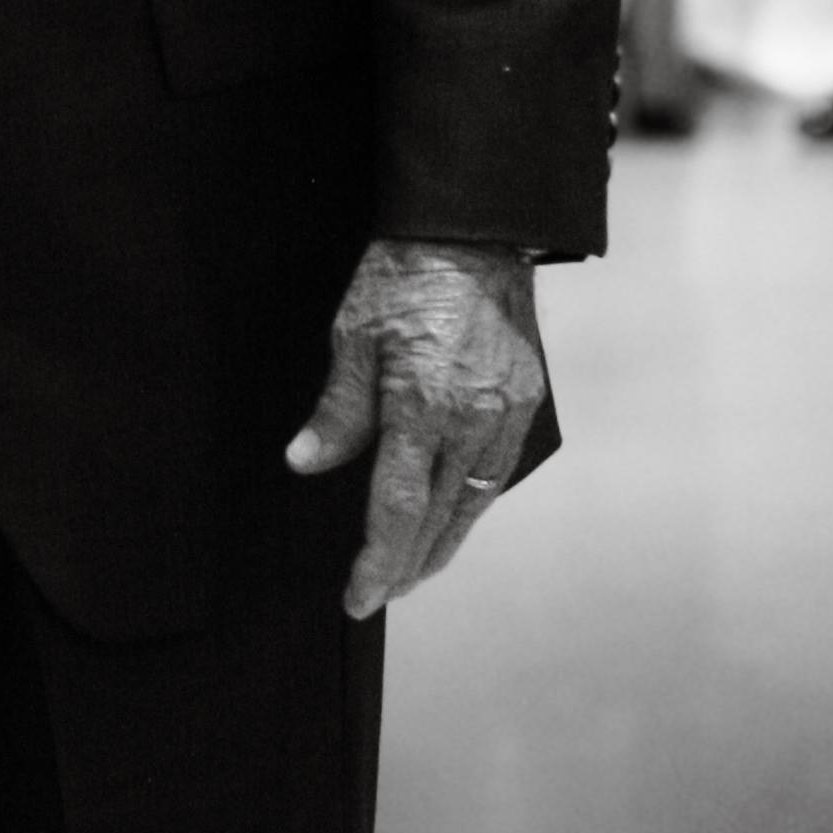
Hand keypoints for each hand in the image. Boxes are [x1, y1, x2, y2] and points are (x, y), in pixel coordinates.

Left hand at [285, 239, 545, 621]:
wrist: (473, 235)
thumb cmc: (405, 278)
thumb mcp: (352, 337)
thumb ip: (336, 410)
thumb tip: (306, 463)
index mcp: (422, 405)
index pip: (397, 509)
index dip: (377, 561)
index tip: (358, 596)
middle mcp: (473, 419)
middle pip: (439, 518)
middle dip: (407, 565)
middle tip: (379, 593)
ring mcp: (506, 413)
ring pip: (474, 503)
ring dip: (442, 544)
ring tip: (413, 570)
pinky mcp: (526, 402)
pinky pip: (497, 471)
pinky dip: (471, 505)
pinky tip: (451, 517)